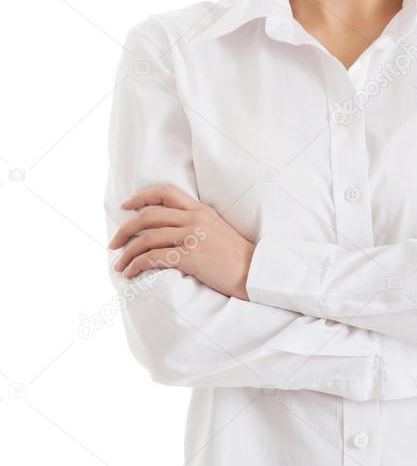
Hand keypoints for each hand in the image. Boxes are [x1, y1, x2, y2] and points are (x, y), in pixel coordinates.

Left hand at [108, 183, 254, 299]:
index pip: (165, 192)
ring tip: (119, 265)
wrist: (254, 271)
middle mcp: (194, 219)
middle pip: (149, 216)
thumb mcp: (217, 228)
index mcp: (200, 210)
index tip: (126, 206)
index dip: (141, 197)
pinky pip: (154, 258)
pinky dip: (137, 265)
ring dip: (127, 252)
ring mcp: (192, 237)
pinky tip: (131, 273)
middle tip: (114, 243)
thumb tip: (170, 229)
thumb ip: (196, 222)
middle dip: (126, 229)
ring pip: (147, 238)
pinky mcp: (190, 257)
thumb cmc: (236, 255)